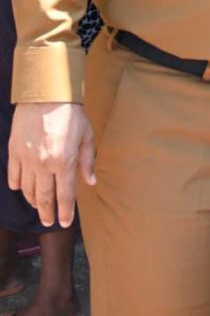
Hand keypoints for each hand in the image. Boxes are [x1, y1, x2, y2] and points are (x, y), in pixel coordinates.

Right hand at [8, 102, 95, 226]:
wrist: (46, 93)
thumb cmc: (70, 113)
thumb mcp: (87, 135)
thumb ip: (87, 161)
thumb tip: (90, 182)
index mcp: (65, 161)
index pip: (65, 195)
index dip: (65, 211)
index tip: (65, 222)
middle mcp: (44, 164)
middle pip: (44, 198)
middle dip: (47, 213)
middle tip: (49, 222)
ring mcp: (27, 159)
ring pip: (28, 190)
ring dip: (34, 201)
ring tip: (39, 206)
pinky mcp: (14, 152)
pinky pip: (14, 177)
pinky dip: (18, 186)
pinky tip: (24, 188)